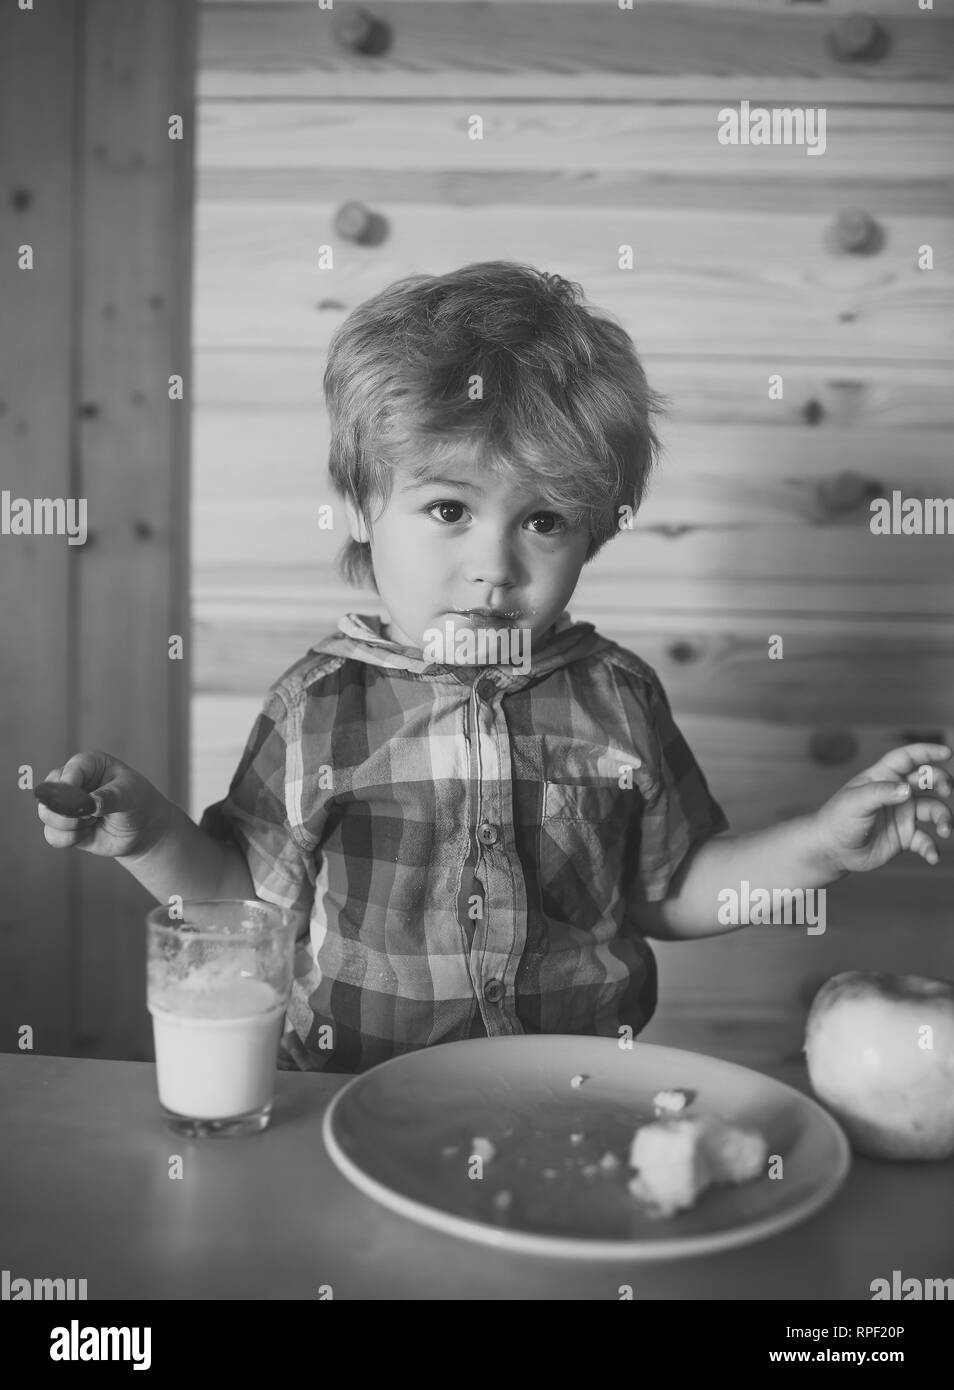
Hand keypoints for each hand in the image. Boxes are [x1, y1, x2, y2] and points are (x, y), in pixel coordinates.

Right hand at [35, 750, 168, 859]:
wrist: (142, 828)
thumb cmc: (137, 802)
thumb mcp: (130, 795)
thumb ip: (110, 797)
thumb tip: (91, 804)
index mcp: (88, 764)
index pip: (70, 771)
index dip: (70, 786)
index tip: (82, 801)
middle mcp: (70, 781)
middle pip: (49, 792)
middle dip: (66, 809)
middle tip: (90, 815)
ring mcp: (64, 804)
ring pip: (47, 814)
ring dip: (70, 824)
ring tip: (94, 821)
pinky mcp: (63, 826)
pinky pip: (52, 835)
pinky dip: (69, 838)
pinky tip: (87, 833)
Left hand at [815, 742, 951, 874]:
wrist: (831, 850)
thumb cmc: (837, 819)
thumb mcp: (855, 802)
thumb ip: (881, 792)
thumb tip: (907, 789)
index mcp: (882, 777)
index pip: (907, 758)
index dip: (927, 752)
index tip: (946, 753)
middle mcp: (896, 793)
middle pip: (927, 781)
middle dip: (942, 782)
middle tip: (946, 791)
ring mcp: (902, 815)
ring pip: (933, 810)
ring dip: (943, 818)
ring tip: (945, 830)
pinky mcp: (905, 836)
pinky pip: (926, 840)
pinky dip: (932, 848)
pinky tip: (931, 856)